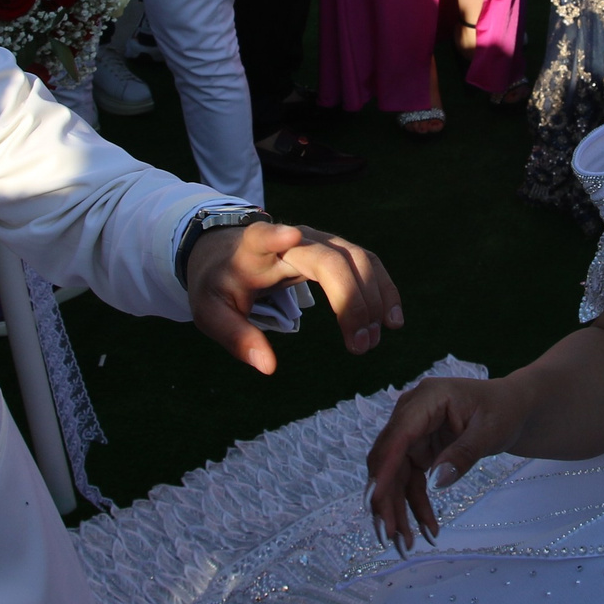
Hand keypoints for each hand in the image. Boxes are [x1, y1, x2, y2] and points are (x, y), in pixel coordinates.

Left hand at [186, 220, 401, 373]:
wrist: (227, 254)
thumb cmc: (220, 285)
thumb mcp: (212, 314)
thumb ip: (237, 338)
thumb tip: (268, 367)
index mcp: (254, 249)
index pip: (264, 237)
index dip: (277, 236)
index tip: (291, 236)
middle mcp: (294, 238)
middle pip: (332, 259)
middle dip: (352, 300)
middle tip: (359, 347)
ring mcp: (319, 241)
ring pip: (359, 259)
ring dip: (375, 298)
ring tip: (375, 339)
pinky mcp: (335, 250)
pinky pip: (367, 264)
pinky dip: (383, 290)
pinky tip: (391, 320)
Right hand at [365, 370, 535, 548]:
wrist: (510, 408)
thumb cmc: (503, 410)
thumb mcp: (490, 431)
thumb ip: (464, 454)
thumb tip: (438, 481)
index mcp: (426, 399)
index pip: (397, 437)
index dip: (383, 470)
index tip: (376, 502)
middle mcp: (410, 415)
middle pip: (387, 460)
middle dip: (385, 500)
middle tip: (391, 536)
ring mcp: (412, 435)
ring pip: (394, 477)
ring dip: (398, 510)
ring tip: (405, 544)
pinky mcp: (417, 452)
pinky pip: (410, 482)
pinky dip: (416, 506)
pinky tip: (427, 530)